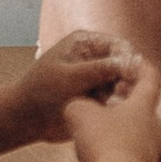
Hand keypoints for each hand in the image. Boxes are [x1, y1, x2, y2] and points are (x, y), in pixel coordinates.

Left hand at [1, 32, 139, 147]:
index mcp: (86, 42)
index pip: (120, 46)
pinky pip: (118, 99)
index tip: (129, 79)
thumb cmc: (41, 92)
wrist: (27, 119)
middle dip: (127, 80)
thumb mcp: (70, 77)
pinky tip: (108, 113)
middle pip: (126, 65)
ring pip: (124, 84)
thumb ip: (100, 68)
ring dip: (122, 95)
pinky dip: (117, 106)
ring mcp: (98, 77)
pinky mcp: (99, 96)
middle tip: (121, 96)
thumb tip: (132, 62)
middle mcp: (95, 57)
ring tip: (111, 106)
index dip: (129, 62)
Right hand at [68, 52, 160, 161]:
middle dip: (125, 100)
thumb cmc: (104, 142)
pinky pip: (129, 152)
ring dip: (119, 126)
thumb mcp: (80, 112)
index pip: (151, 77)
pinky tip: (98, 153)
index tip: (132, 60)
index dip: (141, 66)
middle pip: (142, 106)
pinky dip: (116, 148)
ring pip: (136, 130)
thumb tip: (78, 105)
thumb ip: (78, 102)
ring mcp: (151, 150)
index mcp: (143, 105)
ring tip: (97, 126)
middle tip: (107, 95)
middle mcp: (154, 126)